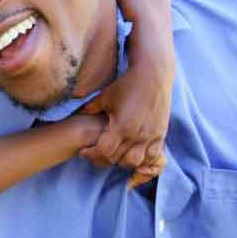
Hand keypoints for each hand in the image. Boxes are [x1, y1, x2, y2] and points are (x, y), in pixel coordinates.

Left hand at [78, 58, 171, 187]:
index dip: (92, 154)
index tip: (83, 151)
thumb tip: (75, 115)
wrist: (153, 74)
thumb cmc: (126, 84)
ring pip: (135, 162)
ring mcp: (151, 136)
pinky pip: (152, 157)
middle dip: (103, 159)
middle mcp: (138, 135)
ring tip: (114, 153)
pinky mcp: (161, 134)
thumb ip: (90, 109)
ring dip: (122, 161)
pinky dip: (141, 160)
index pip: (104, 152)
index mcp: (122, 127)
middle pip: (118, 159)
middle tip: (94, 153)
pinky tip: (131, 152)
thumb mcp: (105, 97)